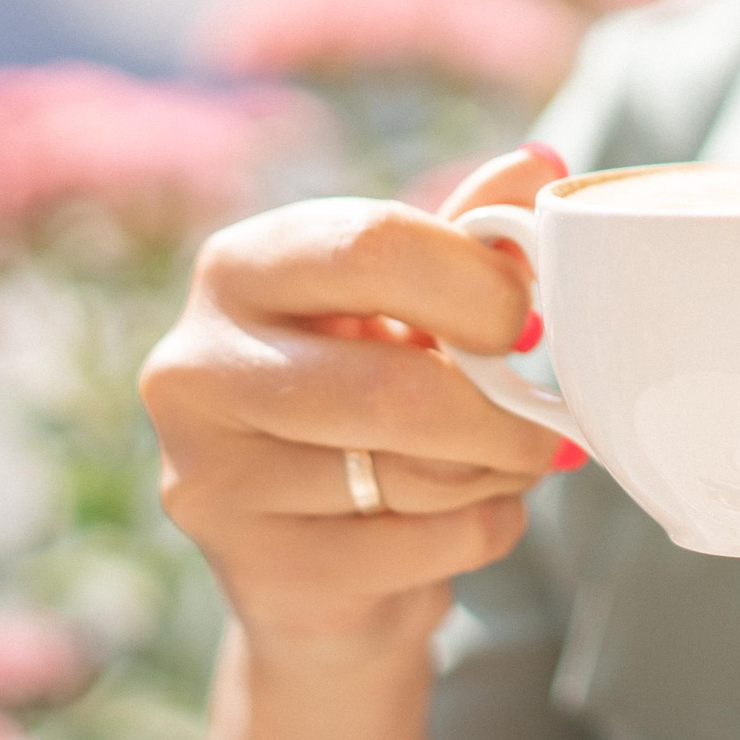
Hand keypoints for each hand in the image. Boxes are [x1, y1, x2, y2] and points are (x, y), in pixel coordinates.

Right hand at [139, 145, 580, 669]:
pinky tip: (460, 522)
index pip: (373, 245)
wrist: (321, 574)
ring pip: (414, 474)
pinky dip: (480, 533)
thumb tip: (540, 164)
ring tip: (494, 465)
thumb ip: (469, 239)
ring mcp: (211, 475)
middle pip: (396, 388)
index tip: (524, 321)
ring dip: (494, 475)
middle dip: (500, 413)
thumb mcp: (413, 312)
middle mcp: (195, 364)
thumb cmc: (371, 413)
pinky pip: (422, 545)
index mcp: (240, 270)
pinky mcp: (255, 569)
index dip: (479, 285)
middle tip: (544, 423)